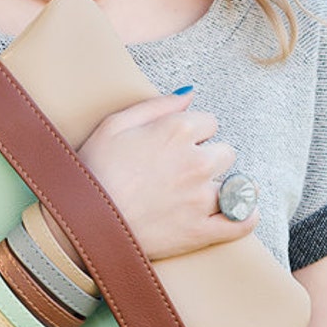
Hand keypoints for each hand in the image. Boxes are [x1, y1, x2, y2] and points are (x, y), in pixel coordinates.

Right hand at [76, 92, 257, 259]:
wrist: (82, 221)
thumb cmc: (92, 169)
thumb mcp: (115, 124)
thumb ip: (157, 105)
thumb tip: (189, 95)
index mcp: (178, 131)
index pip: (209, 122)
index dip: (193, 132)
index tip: (176, 144)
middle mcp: (197, 162)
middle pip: (225, 152)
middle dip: (208, 157)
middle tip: (182, 170)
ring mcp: (201, 199)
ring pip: (232, 186)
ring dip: (219, 188)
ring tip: (196, 195)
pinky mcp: (200, 231)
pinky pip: (239, 223)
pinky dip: (245, 218)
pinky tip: (242, 214)